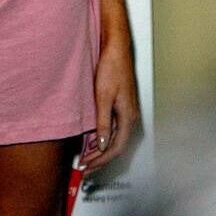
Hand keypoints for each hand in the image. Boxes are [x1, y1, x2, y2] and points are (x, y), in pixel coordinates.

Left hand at [79, 36, 139, 173]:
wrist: (116, 48)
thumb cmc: (112, 68)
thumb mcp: (103, 96)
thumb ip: (103, 122)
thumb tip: (102, 145)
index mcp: (128, 117)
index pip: (115, 147)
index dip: (101, 160)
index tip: (87, 166)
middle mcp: (130, 117)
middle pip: (116, 146)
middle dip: (100, 159)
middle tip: (84, 167)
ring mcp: (127, 112)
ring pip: (115, 138)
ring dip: (101, 149)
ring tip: (86, 157)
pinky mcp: (122, 105)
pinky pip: (114, 128)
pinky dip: (103, 137)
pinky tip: (93, 140)